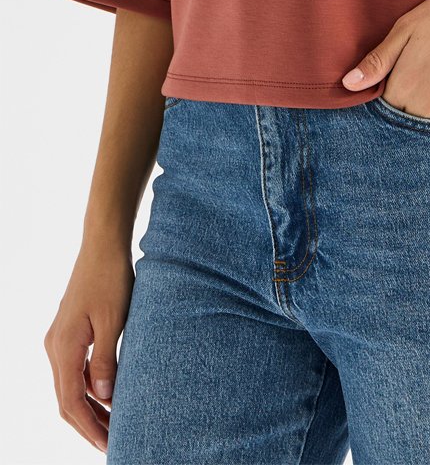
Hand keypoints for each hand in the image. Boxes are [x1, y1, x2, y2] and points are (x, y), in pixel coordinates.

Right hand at [43, 242, 134, 452]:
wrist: (103, 244)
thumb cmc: (112, 277)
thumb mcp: (115, 320)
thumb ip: (107, 360)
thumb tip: (104, 397)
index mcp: (63, 347)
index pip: (71, 402)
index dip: (89, 428)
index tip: (108, 446)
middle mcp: (55, 346)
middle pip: (67, 399)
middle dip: (89, 424)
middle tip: (113, 443)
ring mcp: (60, 339)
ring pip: (71, 385)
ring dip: (90, 407)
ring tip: (114, 426)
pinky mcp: (70, 331)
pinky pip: (76, 369)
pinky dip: (90, 387)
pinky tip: (109, 395)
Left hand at [341, 0, 429, 118]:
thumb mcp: (407, 28)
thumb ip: (378, 61)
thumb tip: (349, 84)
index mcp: (403, 88)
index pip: (385, 111)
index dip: (390, 98)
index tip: (400, 83)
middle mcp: (426, 109)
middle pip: (408, 125)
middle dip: (410, 110)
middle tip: (426, 81)